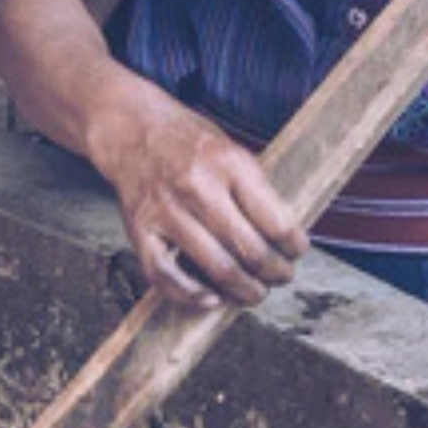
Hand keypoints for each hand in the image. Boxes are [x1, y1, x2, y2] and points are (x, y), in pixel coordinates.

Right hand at [91, 84, 308, 311]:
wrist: (131, 129)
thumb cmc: (188, 142)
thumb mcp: (231, 150)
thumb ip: (255, 190)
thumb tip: (285, 238)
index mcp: (228, 163)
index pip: (277, 222)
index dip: (295, 247)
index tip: (296, 251)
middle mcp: (196, 186)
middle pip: (250, 251)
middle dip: (275, 273)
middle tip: (280, 276)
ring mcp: (165, 211)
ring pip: (216, 269)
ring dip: (244, 291)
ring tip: (253, 291)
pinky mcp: (139, 230)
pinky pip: (166, 277)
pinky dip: (192, 296)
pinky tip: (211, 298)